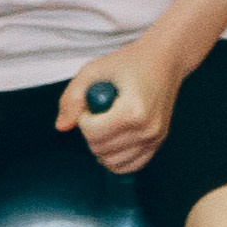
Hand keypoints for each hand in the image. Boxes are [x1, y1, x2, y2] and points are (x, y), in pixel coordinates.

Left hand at [57, 42, 179, 173]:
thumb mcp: (93, 71)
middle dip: (91, 132)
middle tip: (99, 111)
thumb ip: (72, 98)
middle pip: (101, 149)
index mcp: (134, 110)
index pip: (93, 133)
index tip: (92, 103)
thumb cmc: (129, 62)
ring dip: (101, 146)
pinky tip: (113, 139)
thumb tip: (61, 127)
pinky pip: (130, 166)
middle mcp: (148, 128)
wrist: (165, 60)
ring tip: (108, 123)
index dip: (84, 119)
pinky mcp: (158, 143)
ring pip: (113, 162)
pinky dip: (116, 158)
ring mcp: (155, 138)